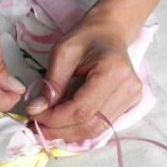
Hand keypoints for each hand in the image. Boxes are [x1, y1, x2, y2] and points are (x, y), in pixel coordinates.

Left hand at [26, 11, 141, 141]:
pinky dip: (80, 129)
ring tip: (47, 127)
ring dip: (68, 133)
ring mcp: (132, 99)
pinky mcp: (130, 105)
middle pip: (90, 125)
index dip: (55, 118)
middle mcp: (128, 89)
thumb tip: (36, 110)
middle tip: (36, 126)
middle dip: (59, 130)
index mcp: (113, 72)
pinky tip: (63, 124)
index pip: (82, 109)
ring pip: (96, 130)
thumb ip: (51, 83)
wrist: (110, 33)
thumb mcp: (63, 53)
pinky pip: (102, 126)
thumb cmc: (87, 38)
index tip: (33, 115)